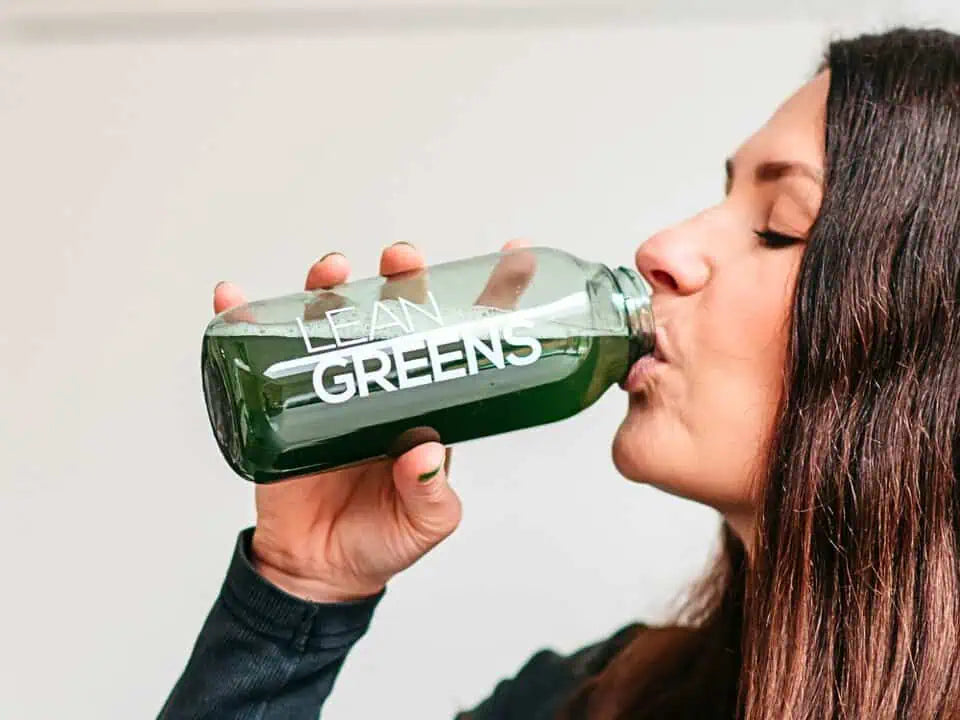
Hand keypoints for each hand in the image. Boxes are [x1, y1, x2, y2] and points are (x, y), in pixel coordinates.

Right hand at [212, 239, 528, 601]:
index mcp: (429, 403)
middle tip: (404, 260)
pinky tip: (234, 299)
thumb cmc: (380, 540)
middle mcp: (383, 382)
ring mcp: (332, 385)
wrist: (317, 569)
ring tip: (334, 271)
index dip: (492, 296)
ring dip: (331, 285)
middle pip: (396, 313)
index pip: (464, 340)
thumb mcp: (423, 524)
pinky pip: (260, 352)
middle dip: (404, 276)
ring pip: (333, 318)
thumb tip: (422, 453)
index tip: (515, 256)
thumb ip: (429, 494)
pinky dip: (243, 320)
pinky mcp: (283, 401)